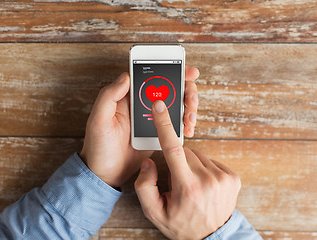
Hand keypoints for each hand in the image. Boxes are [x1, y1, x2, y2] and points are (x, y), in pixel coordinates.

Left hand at [80, 66, 199, 187]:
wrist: (106, 175)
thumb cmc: (98, 147)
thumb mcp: (98, 121)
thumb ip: (108, 96)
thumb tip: (126, 76)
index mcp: (127, 97)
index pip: (151, 76)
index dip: (171, 70)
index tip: (187, 72)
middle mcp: (141, 104)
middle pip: (169, 88)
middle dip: (186, 90)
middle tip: (190, 100)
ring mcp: (152, 119)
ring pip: (176, 104)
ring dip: (188, 108)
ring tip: (189, 119)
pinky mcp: (158, 133)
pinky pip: (175, 123)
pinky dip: (185, 124)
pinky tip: (187, 129)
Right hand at [134, 100, 240, 238]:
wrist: (212, 237)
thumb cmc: (181, 224)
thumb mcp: (154, 212)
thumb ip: (145, 186)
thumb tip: (150, 161)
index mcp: (188, 187)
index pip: (173, 149)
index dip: (165, 125)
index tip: (159, 107)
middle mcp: (208, 180)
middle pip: (185, 151)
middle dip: (177, 160)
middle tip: (177, 181)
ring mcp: (224, 177)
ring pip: (198, 155)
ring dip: (190, 164)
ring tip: (191, 184)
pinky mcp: (233, 176)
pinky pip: (210, 160)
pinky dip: (203, 167)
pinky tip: (202, 183)